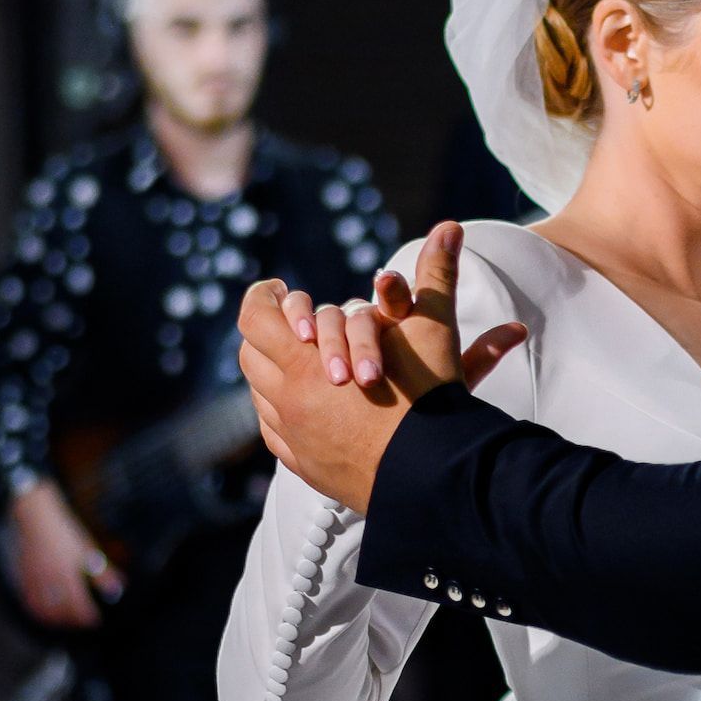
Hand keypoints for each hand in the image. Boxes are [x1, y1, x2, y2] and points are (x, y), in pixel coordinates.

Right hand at [9, 479, 123, 628]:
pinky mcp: (24, 577)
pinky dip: (39, 612)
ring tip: (66, 621)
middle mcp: (49, 578)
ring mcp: (34, 579)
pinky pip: (30, 602)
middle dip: (73, 620)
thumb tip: (117, 590)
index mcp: (67, 571)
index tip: (95, 621)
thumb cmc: (65, 533)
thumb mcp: (88, 550)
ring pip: (43, 610)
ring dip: (56, 620)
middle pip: (61, 611)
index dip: (87, 616)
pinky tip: (48, 613)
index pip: (78, 603)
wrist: (37, 518)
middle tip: (82, 622)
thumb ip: (103, 573)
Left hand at [237, 223, 524, 512]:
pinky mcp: (305, 468)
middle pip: (251, 354)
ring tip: (304, 364)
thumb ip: (436, 274)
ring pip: (261, 395)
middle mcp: (286, 400)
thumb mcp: (432, 327)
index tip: (277, 289)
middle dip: (270, 335)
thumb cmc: (429, 400)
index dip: (263, 297)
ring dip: (276, 374)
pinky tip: (309, 407)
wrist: (433, 474)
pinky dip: (285, 414)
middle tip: (295, 327)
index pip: (254, 316)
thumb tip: (449, 226)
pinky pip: (275, 434)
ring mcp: (292, 437)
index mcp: (302, 360)